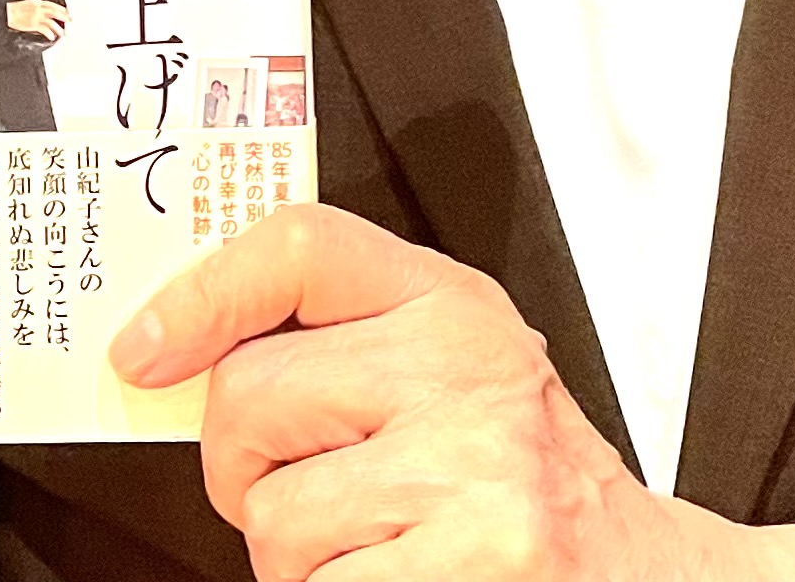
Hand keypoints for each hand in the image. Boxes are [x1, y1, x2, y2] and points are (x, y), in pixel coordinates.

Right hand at [6, 0, 68, 40]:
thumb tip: (45, 12)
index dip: (61, 9)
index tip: (67, 12)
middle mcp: (38, 8)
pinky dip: (50, 34)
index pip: (53, 5)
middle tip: (70, 21)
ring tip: (62, 33)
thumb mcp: (27, 4)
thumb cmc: (13, 9)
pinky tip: (52, 37)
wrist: (5, 13)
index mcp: (37, 2)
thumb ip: (37, 7)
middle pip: (55, 12)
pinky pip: (45, 29)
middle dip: (64, 17)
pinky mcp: (33, 24)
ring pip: (52, 22)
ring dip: (58, 29)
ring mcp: (36, 16)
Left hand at [110, 205, 794, 581]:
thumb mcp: (449, 369)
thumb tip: (172, 353)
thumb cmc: (524, 478)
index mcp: (450, 307)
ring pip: (273, 520)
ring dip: (298, 559)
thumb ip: (339, 341)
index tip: (144, 351)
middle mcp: (464, 377)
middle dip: (245, 468)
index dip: (202, 293)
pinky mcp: (470, 576)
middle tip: (304, 491)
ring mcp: (472, 482)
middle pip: (250, 400)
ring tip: (379, 549)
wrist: (651, 579)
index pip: (299, 246)